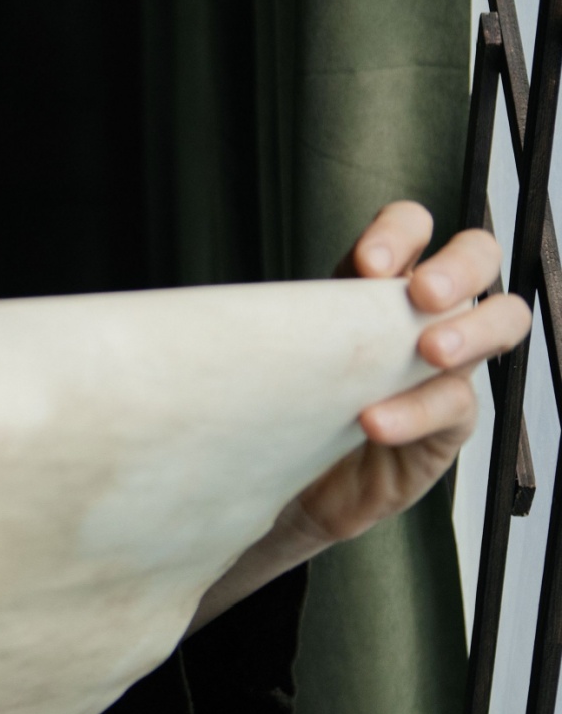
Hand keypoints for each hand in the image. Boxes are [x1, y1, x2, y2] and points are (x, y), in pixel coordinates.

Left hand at [191, 201, 529, 630]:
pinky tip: (377, 421)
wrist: (277, 485)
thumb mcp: (276, 352)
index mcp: (375, 286)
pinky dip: (418, 411)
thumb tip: (215, 307)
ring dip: (469, 331)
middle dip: (459, 268)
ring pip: (499, 323)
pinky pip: (457, 405)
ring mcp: (442, 367)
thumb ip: (273, 320)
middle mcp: (419, 316)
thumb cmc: (279, 405)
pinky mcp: (447, 424)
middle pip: (478, 260)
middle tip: (422, 294)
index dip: (402, 232)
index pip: (412, 228)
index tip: (369, 260)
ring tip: (429, 349)